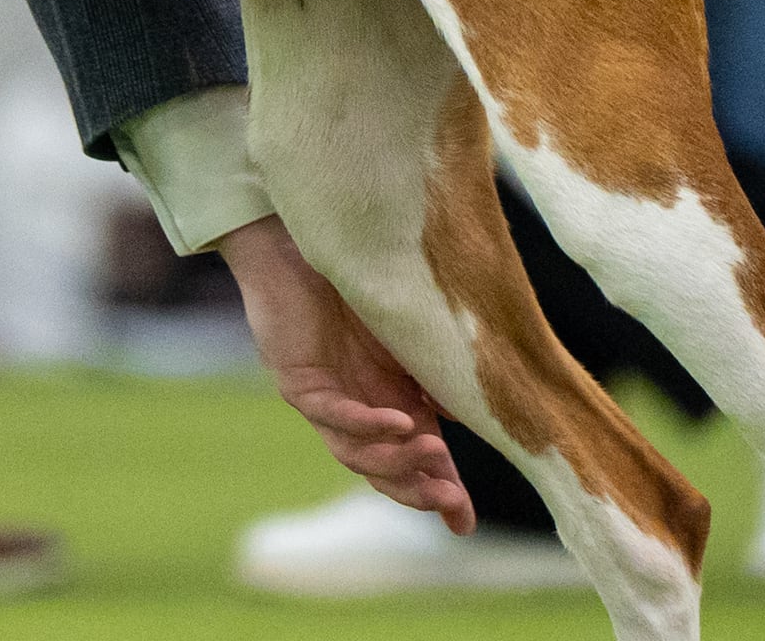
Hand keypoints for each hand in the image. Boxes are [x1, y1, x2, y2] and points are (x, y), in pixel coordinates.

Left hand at [219, 215, 476, 530]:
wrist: (301, 240)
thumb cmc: (359, 282)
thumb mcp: (412, 335)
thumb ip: (436, 376)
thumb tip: (466, 418)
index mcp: (389, 403)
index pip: (415, 460)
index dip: (438, 492)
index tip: (464, 525)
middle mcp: (356, 409)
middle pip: (384, 469)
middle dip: (418, 490)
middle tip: (451, 502)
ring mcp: (325, 399)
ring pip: (356, 452)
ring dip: (396, 459)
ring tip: (433, 454)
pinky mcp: (297, 381)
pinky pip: (331, 413)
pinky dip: (366, 423)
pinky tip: (399, 423)